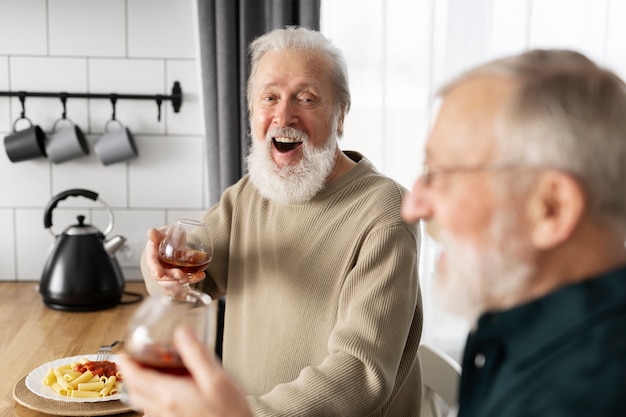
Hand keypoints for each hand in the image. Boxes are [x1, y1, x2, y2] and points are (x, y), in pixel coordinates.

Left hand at [119, 327, 251, 416]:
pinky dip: (153, 400)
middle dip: (131, 375)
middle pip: (135, 391)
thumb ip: (197, 354)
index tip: (122, 353)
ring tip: (149, 375)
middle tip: (133, 362)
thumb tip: (182, 333)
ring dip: (141, 388)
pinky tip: (168, 395)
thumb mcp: (216, 378)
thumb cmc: (229, 414)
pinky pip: (155, 412)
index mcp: (170, 394)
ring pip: (143, 403)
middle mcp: (164, 409)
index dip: (126, 363)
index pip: (136, 377)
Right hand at [144, 227, 205, 285]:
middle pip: (162, 277)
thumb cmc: (165, 238)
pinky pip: (183, 281)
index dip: (155, 269)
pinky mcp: (177, 276)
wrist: (173, 240)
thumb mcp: (161, 233)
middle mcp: (158, 266)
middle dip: (171, 277)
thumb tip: (152, 232)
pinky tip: (200, 275)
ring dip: (180, 282)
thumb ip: (156, 234)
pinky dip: (193, 279)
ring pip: (171, 283)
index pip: (152, 263)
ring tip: (189, 277)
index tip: (160, 274)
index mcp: (152, 255)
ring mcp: (167, 273)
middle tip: (180, 275)